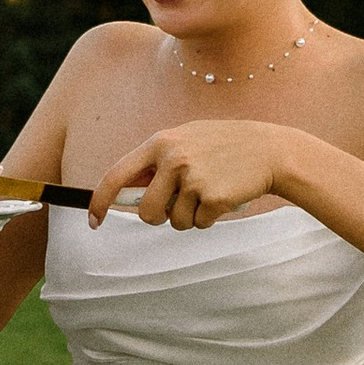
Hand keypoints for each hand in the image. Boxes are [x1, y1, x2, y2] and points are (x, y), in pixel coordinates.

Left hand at [88, 120, 304, 228]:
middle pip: (146, 212)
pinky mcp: (213, 197)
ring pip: (175, 222)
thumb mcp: (187, 140)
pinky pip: (200, 224)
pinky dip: (210, 218)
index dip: (100, 201)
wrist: (270, 150)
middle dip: (160, 217)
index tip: (93, 220)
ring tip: (209, 193)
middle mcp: (173, 159)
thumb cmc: (224, 147)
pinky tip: (224, 197)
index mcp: (160, 143)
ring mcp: (193, 178)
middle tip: (180, 204)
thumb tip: (126, 191)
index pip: (116, 175)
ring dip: (190, 217)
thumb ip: (156, 162)